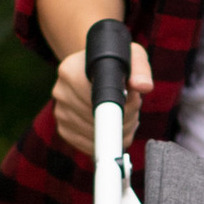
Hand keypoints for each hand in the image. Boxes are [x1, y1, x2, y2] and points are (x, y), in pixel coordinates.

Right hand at [50, 35, 155, 164]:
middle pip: (96, 120)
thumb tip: (143, 86)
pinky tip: (114, 128)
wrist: (95, 70)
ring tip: (125, 116)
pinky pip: (87, 146)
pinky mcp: (63, 129)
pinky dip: (106, 142)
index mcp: (71, 70)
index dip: (122, 106)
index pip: (100, 99)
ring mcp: (60, 112)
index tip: (133, 106)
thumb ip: (140, 69)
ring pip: (94, 136)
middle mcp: (60, 91)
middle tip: (133, 110)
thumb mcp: (131, 57)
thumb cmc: (116, 63)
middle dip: (123, 120)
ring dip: (117, 133)